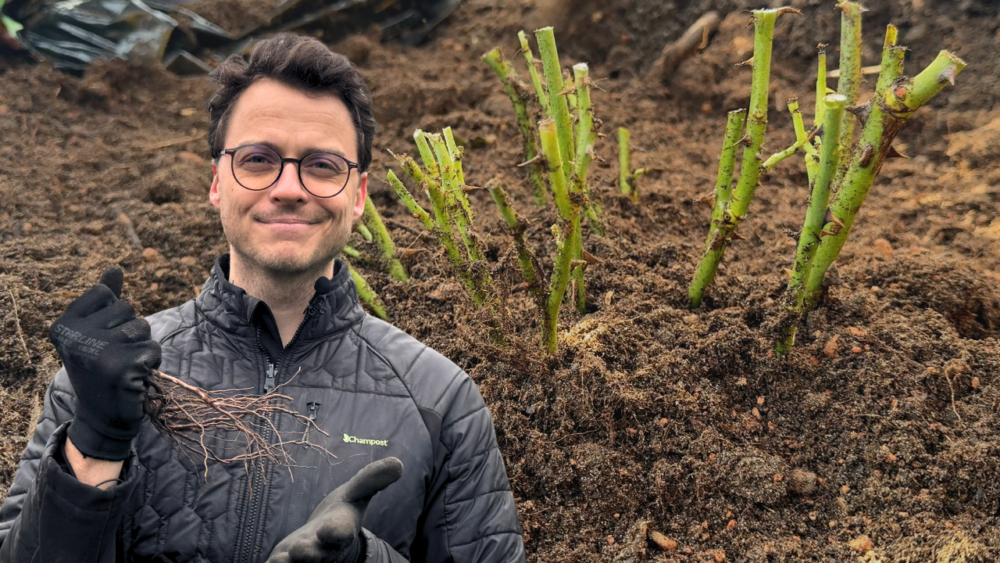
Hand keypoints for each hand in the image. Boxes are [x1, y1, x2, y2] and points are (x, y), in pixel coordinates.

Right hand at [49, 266, 160, 460]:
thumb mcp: (95, 331)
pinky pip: (154, 348)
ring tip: (125, 366)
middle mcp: (76, 337)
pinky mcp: (124, 367)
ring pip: (143, 328)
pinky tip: (135, 378)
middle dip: (130, 331)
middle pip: (128, 309)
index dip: (113, 314)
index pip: (106, 294)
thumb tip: (114, 268)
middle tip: (114, 358)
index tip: (100, 340)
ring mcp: (99, 352)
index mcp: (63, 325)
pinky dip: (152, 362)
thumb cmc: (101, 369)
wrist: (103, 417)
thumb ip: (104, 300)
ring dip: (142, 346)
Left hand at [267, 458, 403, 562]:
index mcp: (341, 529)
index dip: (336, 532)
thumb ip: (372, 479)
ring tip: (279, 560)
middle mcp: (323, 549)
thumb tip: (399, 463)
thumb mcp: (356, 493)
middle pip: (318, 556)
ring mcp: (304, 560)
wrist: (323, 541)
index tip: (327, 530)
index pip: (341, 532)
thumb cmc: (340, 514)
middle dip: (310, 555)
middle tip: (298, 550)